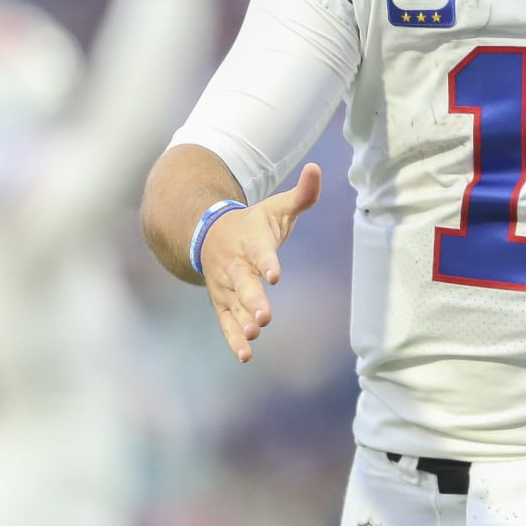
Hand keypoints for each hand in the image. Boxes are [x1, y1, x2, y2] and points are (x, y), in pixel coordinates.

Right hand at [200, 164, 322, 362]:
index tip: (276, 275)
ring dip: (242, 322)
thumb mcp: (276, 206)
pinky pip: (226, 322)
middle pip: (243, 283)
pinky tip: (245, 355)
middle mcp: (235, 265)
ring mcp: (225, 286)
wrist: (208, 233)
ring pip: (233, 306)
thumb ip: (302, 193)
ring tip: (253, 335)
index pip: (260, 250)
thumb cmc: (253, 223)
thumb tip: (317, 169)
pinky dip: (233, 339)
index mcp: (250, 239)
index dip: (267, 261)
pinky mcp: (222, 303)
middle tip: (265, 318)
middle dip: (253, 300)